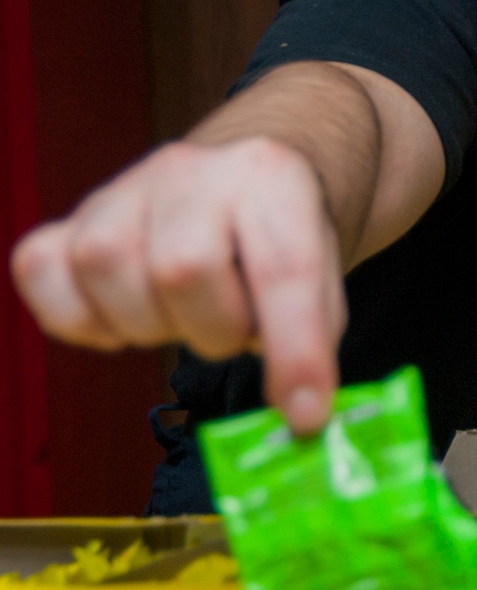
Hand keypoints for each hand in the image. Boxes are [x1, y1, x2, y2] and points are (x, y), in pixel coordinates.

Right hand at [11, 137, 345, 432]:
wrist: (239, 178)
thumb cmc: (276, 237)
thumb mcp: (320, 275)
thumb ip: (314, 339)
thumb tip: (297, 419)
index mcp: (270, 176)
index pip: (282, 268)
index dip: (295, 351)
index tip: (305, 414)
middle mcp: (192, 170)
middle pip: (182, 268)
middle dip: (215, 329)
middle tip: (233, 329)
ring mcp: (126, 189)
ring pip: (106, 265)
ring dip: (148, 323)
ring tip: (182, 317)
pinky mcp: (74, 218)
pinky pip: (42, 269)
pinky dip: (78, 316)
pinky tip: (122, 316)